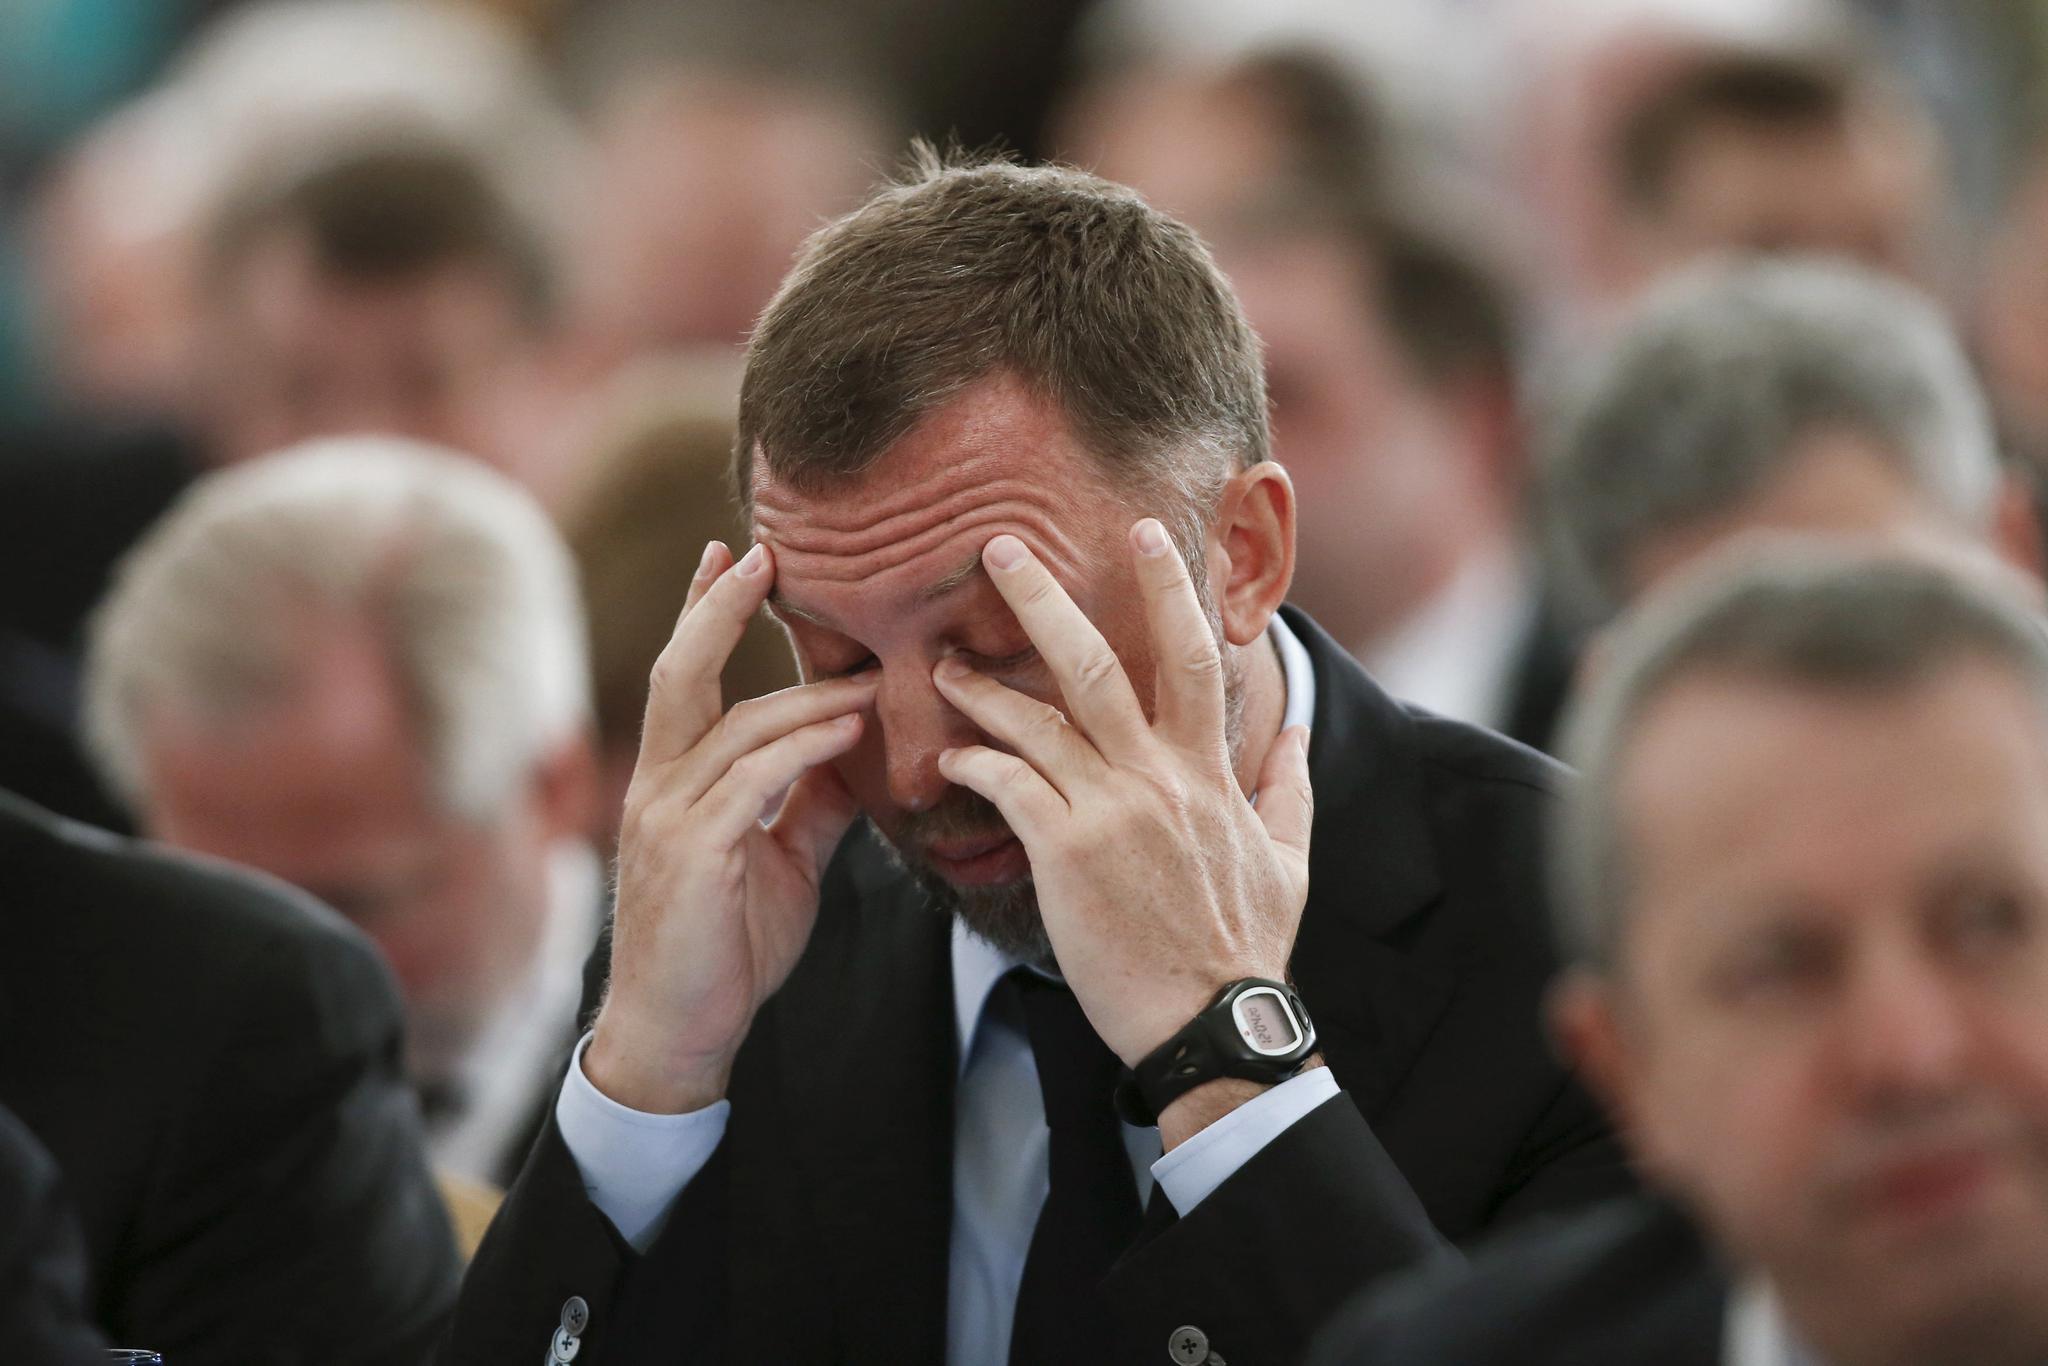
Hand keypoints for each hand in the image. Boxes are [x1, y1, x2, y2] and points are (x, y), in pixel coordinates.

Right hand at [586, 541, 875, 1112]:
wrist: (680, 1033)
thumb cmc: (724, 948)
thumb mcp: (780, 861)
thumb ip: (807, 801)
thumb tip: (850, 749)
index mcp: (673, 784)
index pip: (685, 680)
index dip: (704, 614)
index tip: (732, 557)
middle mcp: (658, 789)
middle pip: (681, 676)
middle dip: (718, 611)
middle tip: (760, 554)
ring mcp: (667, 821)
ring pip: (734, 729)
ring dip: (805, 696)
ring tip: (868, 673)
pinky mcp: (692, 858)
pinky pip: (751, 785)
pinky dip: (802, 750)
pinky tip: (848, 730)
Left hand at [932, 519, 1313, 1132]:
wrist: (1210, 1021)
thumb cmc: (1246, 945)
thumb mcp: (1289, 858)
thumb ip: (1287, 786)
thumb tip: (1293, 733)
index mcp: (1208, 771)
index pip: (1191, 657)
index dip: (1168, 589)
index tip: (1142, 533)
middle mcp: (1157, 777)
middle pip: (1095, 664)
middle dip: (1043, 598)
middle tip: (999, 547)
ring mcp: (1109, 812)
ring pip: (1035, 723)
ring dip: (981, 687)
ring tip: (941, 663)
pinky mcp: (1066, 853)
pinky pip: (1007, 786)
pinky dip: (974, 761)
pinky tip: (951, 755)